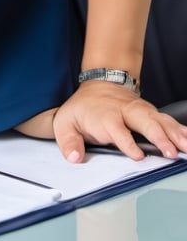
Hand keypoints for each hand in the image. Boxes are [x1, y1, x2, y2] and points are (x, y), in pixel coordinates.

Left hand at [18, 85, 186, 162]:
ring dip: (175, 134)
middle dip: (158, 136)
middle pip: (144, 122)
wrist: (100, 83)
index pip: (117, 129)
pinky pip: (168, 121)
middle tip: (169, 152)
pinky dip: (181, 130)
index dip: (127, 142)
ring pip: (160, 120)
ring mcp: (141, 111)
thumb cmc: (83, 108)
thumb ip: (68, 141)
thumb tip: (73, 157)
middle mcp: (126, 111)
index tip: (137, 155)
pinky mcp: (151, 112)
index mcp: (105, 116)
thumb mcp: (65, 122)